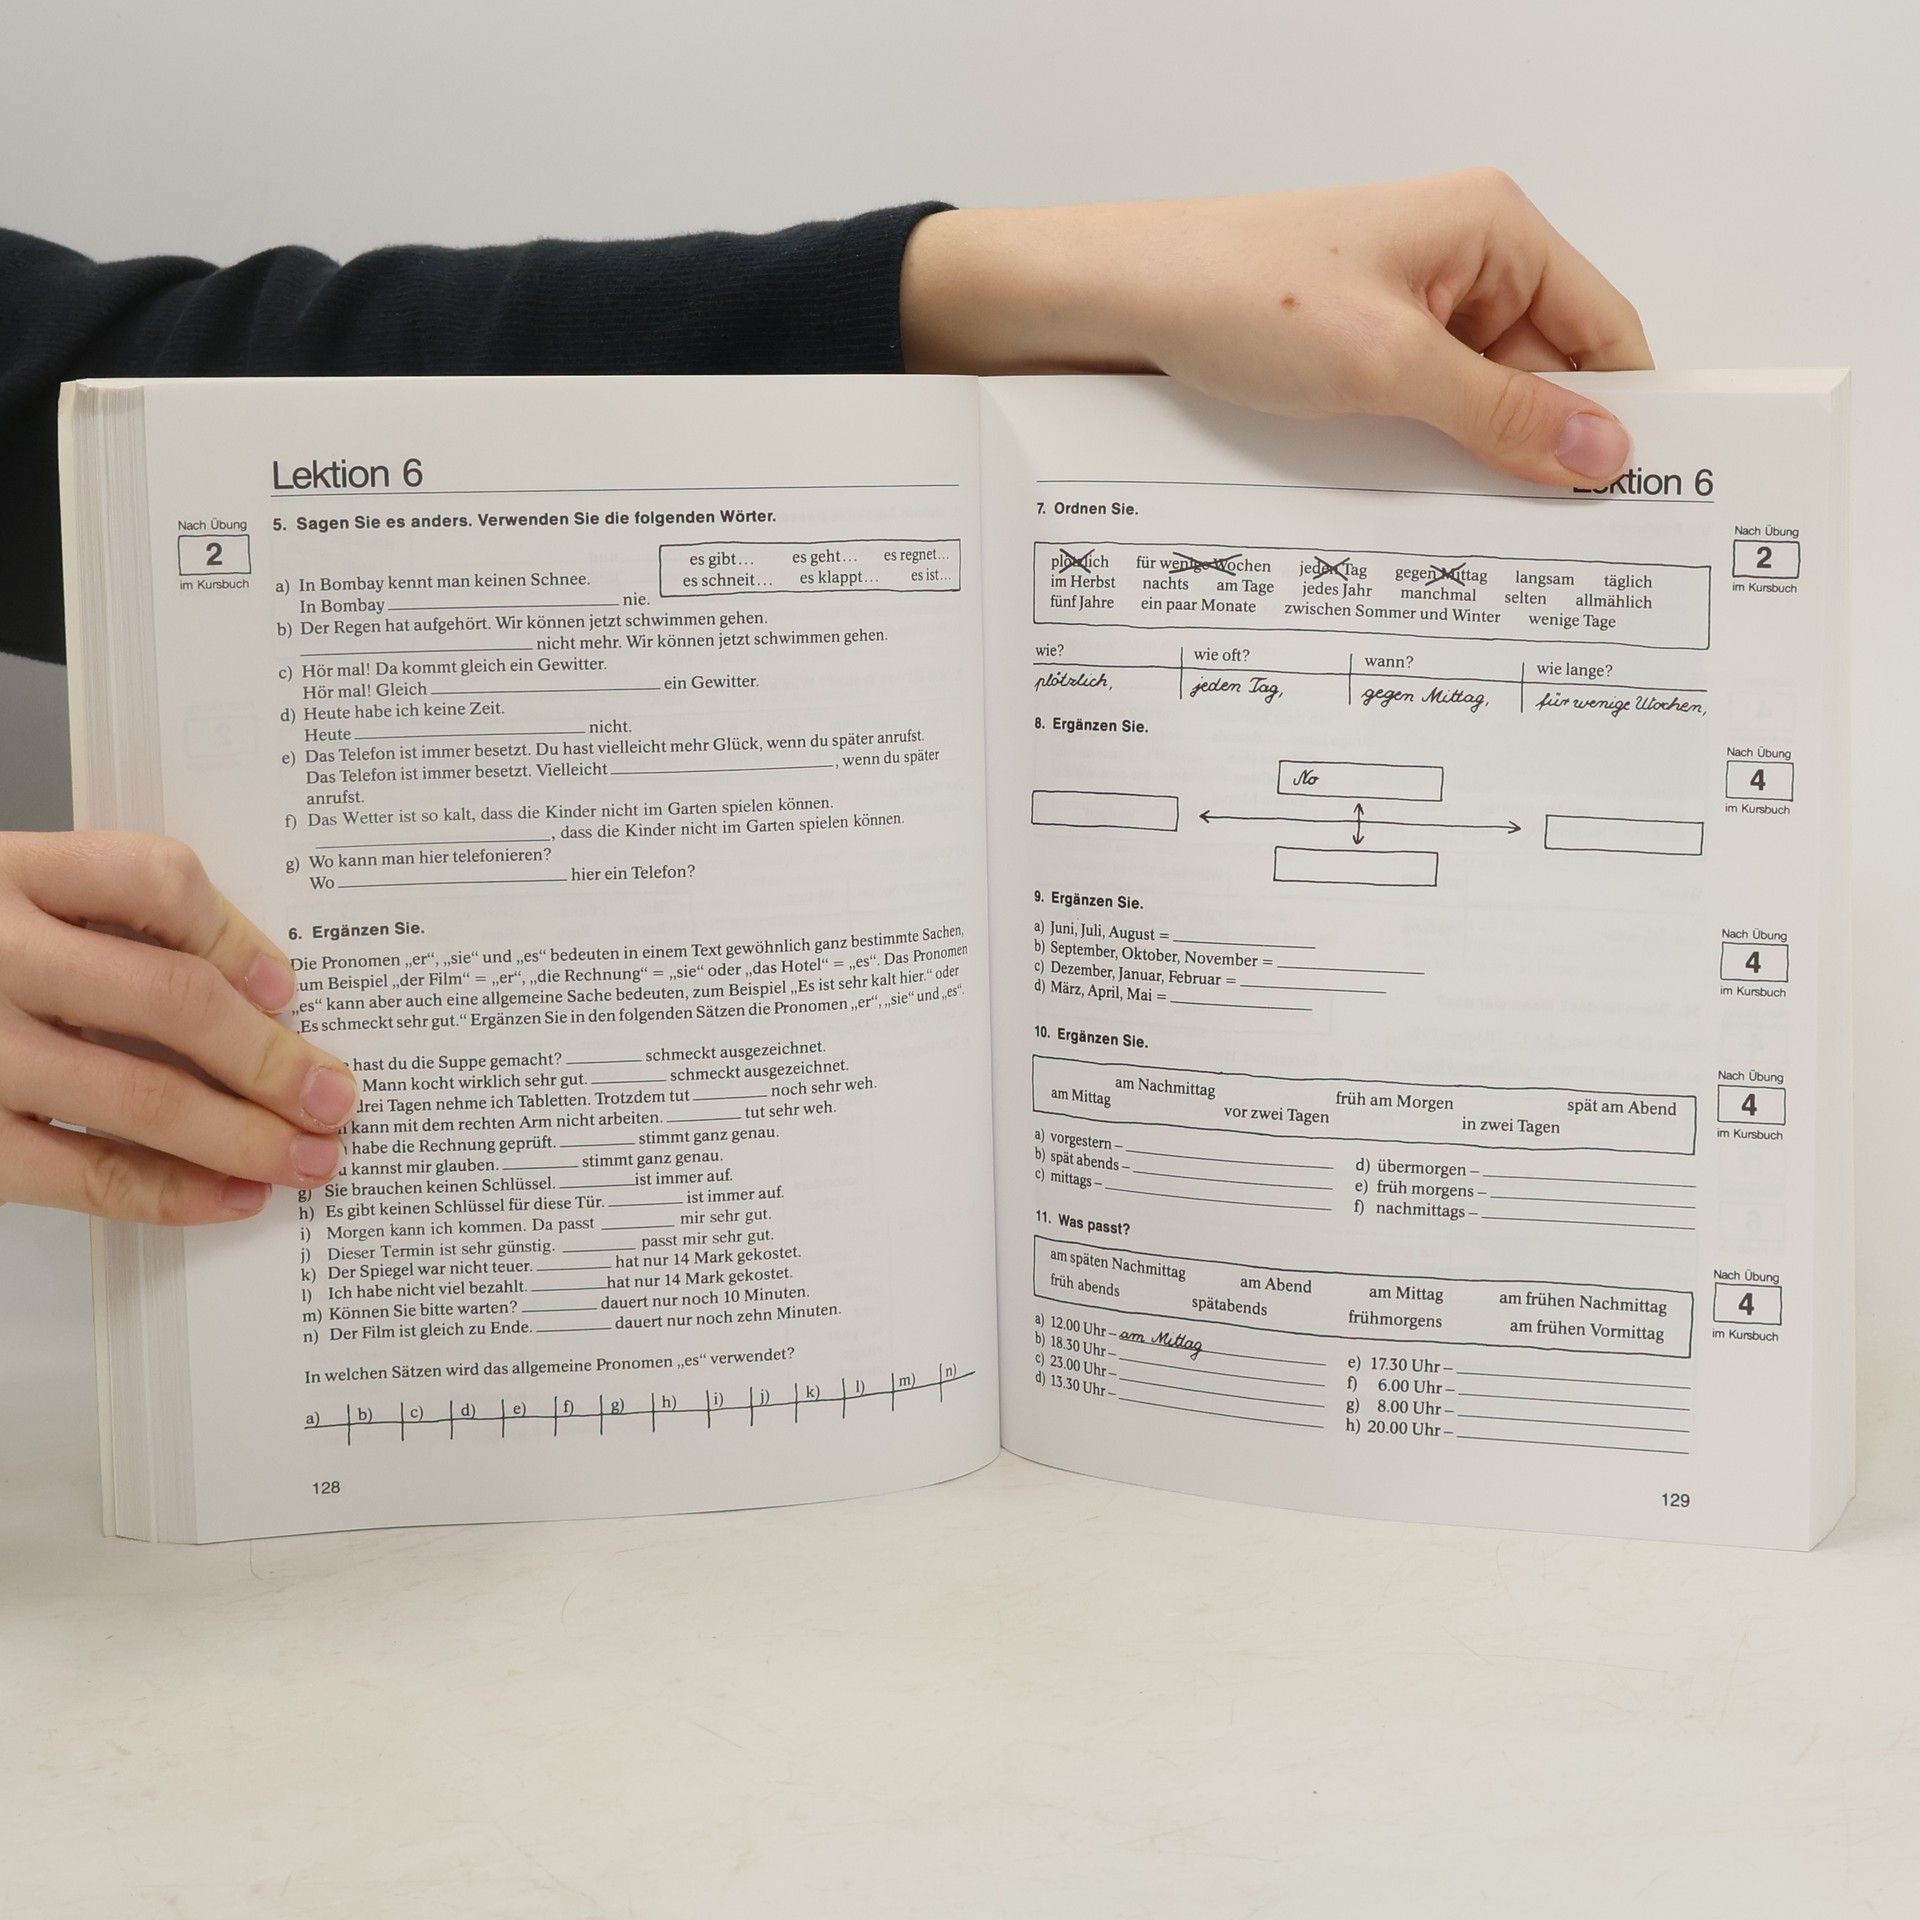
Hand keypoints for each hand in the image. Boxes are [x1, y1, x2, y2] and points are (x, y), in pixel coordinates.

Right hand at [0, 832, 355, 1223]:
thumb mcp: (7, 901)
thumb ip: (102, 922)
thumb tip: (252, 990)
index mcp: (4, 874)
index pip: (150, 879)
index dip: (235, 935)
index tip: (286, 985)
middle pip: (166, 999)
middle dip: (270, 1057)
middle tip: (335, 1093)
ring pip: (139, 1096)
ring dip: (244, 1136)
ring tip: (311, 1157)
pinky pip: (85, 1175)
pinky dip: (173, 1192)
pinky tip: (231, 1197)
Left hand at [901, 169, 1650, 486]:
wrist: (1115, 303)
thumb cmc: (1235, 295)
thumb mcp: (1387, 364)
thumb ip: (1500, 414)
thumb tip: (1601, 451)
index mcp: (1492, 231)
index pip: (1602, 330)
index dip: (1621, 414)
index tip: (1634, 500)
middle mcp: (1461, 264)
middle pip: (1545, 376)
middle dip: (1545, 453)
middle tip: (1559, 549)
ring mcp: (1408, 311)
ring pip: (1480, 405)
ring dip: (1480, 465)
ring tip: (1486, 538)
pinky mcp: (1359, 354)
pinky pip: (1423, 415)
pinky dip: (1427, 462)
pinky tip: (1422, 513)